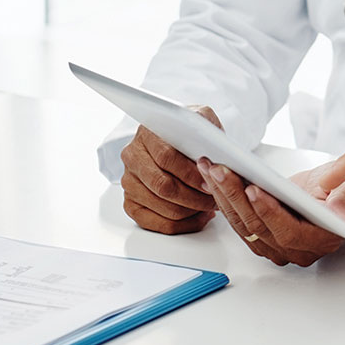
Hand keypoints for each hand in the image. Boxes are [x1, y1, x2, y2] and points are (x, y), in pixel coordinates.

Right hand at [119, 106, 221, 233]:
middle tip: (214, 199)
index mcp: (147, 134)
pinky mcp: (130, 202)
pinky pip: (153, 222)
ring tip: (210, 206)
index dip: (191, 173)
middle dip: (193, 196)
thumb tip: (215, 149)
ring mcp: (128, 181)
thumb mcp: (200, 119)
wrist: (175, 140)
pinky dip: (180, 224)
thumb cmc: (190, 133)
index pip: (166, 157)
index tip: (210, 182)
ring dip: (190, 211)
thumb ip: (207, 128)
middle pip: (162, 185)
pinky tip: (199, 217)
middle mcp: (132, 157)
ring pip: (160, 205)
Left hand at [197, 159, 344, 267]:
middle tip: (220, 170)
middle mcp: (296, 250)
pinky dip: (226, 200)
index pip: (288, 232)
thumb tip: (339, 214)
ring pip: (244, 225)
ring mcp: (277, 246)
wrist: (341, 194)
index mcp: (321, 240)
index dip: (269, 212)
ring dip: (224, 196)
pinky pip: (240, 222)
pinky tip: (214, 179)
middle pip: (259, 228)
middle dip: (236, 197)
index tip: (253, 188)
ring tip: (211, 168)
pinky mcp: (264, 237)